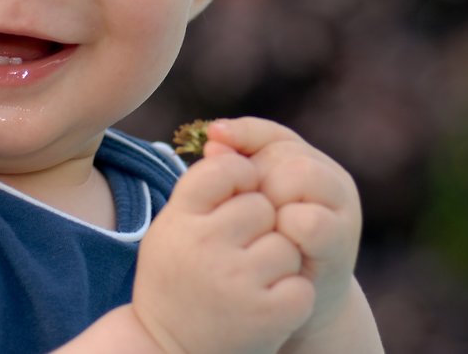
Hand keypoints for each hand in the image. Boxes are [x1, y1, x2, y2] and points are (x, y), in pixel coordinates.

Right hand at [132, 149, 315, 353]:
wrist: (168, 353)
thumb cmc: (178, 278)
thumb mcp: (175, 227)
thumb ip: (203, 183)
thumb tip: (224, 135)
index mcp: (178, 220)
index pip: (227, 170)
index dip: (239, 183)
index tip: (231, 206)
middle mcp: (203, 248)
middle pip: (262, 206)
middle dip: (260, 227)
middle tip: (234, 259)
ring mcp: (235, 283)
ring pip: (286, 244)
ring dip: (277, 264)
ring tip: (248, 288)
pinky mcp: (266, 316)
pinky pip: (300, 286)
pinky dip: (291, 298)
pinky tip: (265, 311)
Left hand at [203, 119, 363, 344]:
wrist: (288, 315)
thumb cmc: (260, 254)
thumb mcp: (246, 208)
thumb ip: (232, 173)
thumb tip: (212, 139)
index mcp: (307, 164)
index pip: (274, 134)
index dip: (244, 133)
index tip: (212, 136)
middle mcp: (331, 181)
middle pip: (288, 154)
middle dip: (258, 175)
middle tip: (236, 204)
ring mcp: (341, 211)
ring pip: (303, 175)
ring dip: (273, 198)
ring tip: (259, 225)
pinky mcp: (341, 245)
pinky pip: (310, 221)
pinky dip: (287, 228)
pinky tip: (273, 243)